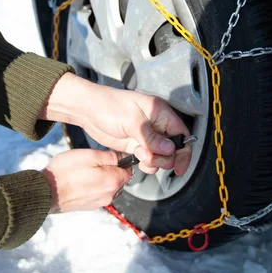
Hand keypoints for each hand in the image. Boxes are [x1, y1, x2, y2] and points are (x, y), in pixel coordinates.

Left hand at [40, 73, 191, 174]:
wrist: (87, 110)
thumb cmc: (108, 106)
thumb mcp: (131, 120)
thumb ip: (151, 137)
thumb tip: (170, 149)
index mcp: (161, 113)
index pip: (181, 134)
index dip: (183, 151)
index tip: (179, 167)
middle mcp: (157, 125)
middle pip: (173, 148)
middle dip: (165, 158)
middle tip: (151, 159)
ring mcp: (146, 136)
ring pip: (161, 156)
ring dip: (154, 162)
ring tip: (139, 156)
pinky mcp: (136, 145)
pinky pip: (148, 159)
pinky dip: (145, 164)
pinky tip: (136, 160)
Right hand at [41, 149, 131, 212]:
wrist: (45, 192)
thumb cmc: (66, 171)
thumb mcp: (90, 155)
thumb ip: (111, 156)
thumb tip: (123, 157)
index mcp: (113, 181)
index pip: (129, 169)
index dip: (122, 160)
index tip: (109, 155)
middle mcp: (110, 195)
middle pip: (120, 179)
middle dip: (112, 169)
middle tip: (95, 161)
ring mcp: (100, 202)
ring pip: (110, 186)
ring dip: (103, 178)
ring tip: (87, 170)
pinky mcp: (90, 206)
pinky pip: (99, 193)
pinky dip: (95, 185)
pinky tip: (82, 180)